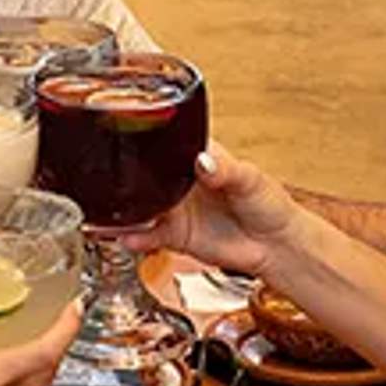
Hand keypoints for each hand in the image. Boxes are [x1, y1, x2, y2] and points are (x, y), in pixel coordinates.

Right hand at [122, 141, 302, 276]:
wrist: (275, 246)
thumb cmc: (268, 204)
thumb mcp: (249, 178)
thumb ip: (225, 169)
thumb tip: (203, 161)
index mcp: (197, 155)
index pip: (165, 142)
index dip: (146, 140)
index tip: (128, 140)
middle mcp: (180, 180)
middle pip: (144, 174)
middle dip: (127, 175)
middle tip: (112, 177)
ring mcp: (175, 208)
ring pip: (140, 205)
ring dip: (125, 209)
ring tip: (110, 210)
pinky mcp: (175, 234)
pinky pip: (148, 235)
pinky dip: (136, 236)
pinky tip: (129, 236)